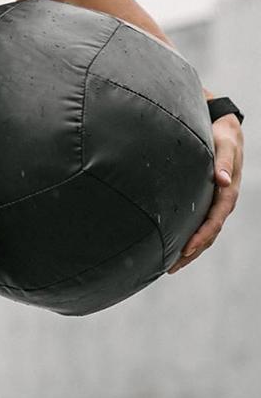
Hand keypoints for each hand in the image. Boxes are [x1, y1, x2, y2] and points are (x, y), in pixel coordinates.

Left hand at [167, 111, 243, 273]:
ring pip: (203, 232)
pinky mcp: (206, 199)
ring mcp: (214, 202)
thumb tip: (221, 179)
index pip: (214, 220)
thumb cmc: (222, 136)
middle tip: (171, 267)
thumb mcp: (225, 145)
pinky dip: (188, 236)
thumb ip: (223, 161)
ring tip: (170, 266)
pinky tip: (173, 245)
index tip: (185, 249)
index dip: (201, 236)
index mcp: (227, 191)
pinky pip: (199, 223)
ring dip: (190, 250)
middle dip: (192, 252)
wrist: (225, 130)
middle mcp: (222, 201)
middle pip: (208, 233)